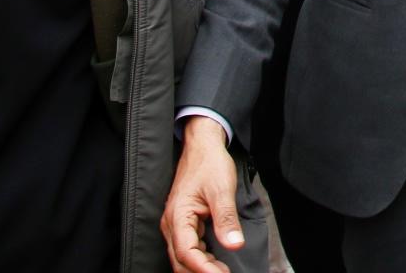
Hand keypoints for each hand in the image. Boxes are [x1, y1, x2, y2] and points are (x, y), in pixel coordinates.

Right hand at [162, 117, 243, 272]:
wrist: (202, 146)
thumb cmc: (210, 164)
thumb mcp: (222, 189)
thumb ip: (227, 218)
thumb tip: (234, 244)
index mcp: (178, 216)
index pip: (186, 252)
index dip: (203, 268)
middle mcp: (172, 223)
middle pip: (181, 260)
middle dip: (201, 271)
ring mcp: (176, 224)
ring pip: (183, 256)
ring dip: (201, 267)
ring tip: (223, 271)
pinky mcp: (183, 223)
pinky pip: (188, 247)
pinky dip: (200, 258)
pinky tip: (215, 262)